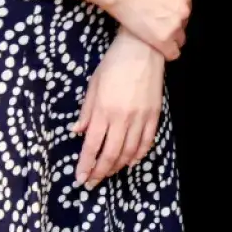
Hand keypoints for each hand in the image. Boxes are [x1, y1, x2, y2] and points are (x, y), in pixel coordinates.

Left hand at [73, 34, 164, 185]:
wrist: (142, 49)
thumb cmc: (113, 64)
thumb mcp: (93, 85)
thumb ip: (86, 111)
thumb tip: (77, 131)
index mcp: (103, 110)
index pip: (92, 146)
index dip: (85, 165)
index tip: (80, 178)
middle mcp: (121, 118)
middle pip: (110, 154)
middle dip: (99, 172)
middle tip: (92, 183)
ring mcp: (140, 118)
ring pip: (128, 152)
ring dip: (117, 166)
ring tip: (108, 173)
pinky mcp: (154, 115)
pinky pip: (146, 142)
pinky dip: (138, 155)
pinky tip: (130, 162)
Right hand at [104, 0, 194, 59]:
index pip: (187, 9)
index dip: (175, 12)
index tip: (165, 13)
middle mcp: (183, 11)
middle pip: (184, 24)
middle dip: (173, 24)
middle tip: (158, 22)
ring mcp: (174, 26)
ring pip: (180, 39)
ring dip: (171, 38)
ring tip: (156, 35)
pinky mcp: (162, 40)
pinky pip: (173, 53)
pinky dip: (168, 52)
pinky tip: (159, 48)